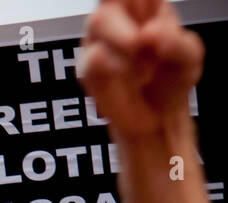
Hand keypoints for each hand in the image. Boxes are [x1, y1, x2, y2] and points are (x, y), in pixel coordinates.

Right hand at [81, 0, 203, 142]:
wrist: (156, 118)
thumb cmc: (171, 80)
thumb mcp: (190, 57)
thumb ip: (176, 43)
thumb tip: (149, 34)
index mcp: (147, 5)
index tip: (141, 13)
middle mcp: (120, 18)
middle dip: (129, 21)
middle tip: (142, 43)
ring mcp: (100, 41)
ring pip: (96, 22)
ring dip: (123, 42)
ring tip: (142, 68)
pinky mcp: (87, 68)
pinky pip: (92, 59)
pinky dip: (113, 68)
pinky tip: (126, 77)